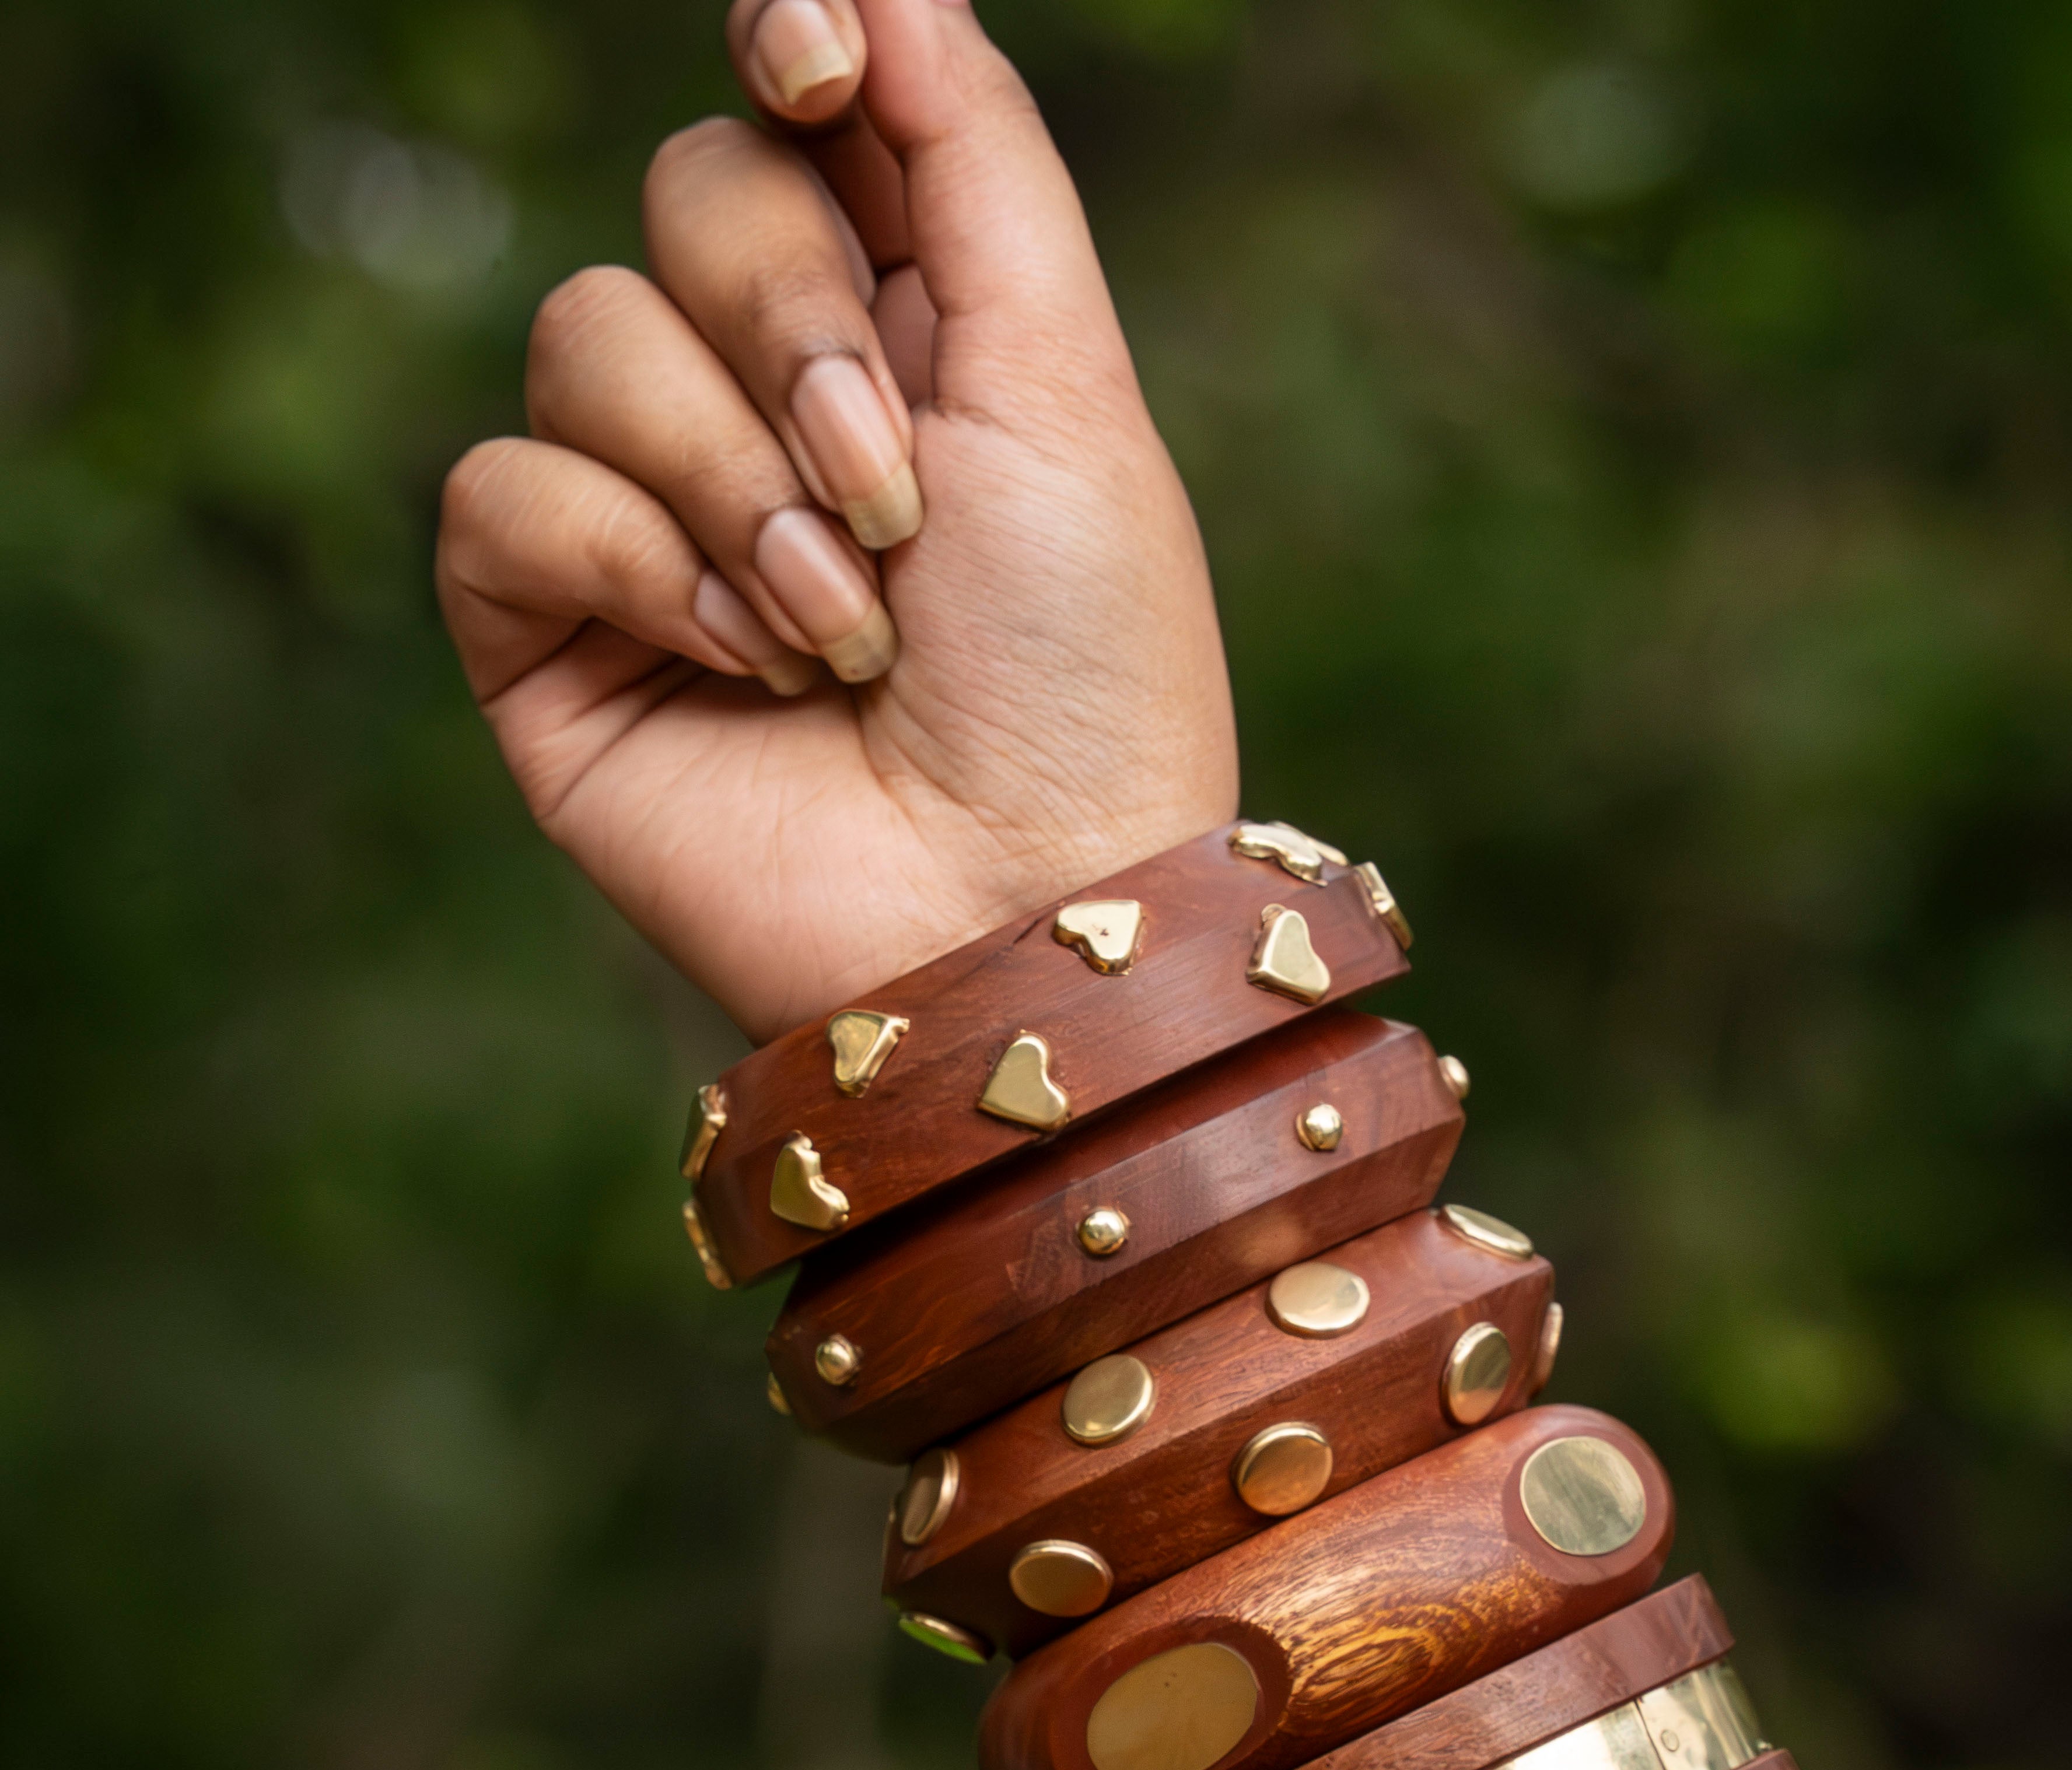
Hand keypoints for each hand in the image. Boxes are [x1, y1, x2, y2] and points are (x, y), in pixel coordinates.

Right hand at [436, 0, 1236, 1042]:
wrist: (1028, 904)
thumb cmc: (1085, 671)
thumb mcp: (1068, 385)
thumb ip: (974, 157)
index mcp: (906, 327)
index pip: (795, 118)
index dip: (791, 56)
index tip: (815, 58)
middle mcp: (766, 401)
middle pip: (690, 195)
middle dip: (802, 334)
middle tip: (898, 505)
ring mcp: (649, 514)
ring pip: (586, 332)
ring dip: (737, 481)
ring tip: (841, 631)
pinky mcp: (551, 629)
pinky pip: (508, 486)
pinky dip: (631, 561)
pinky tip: (737, 664)